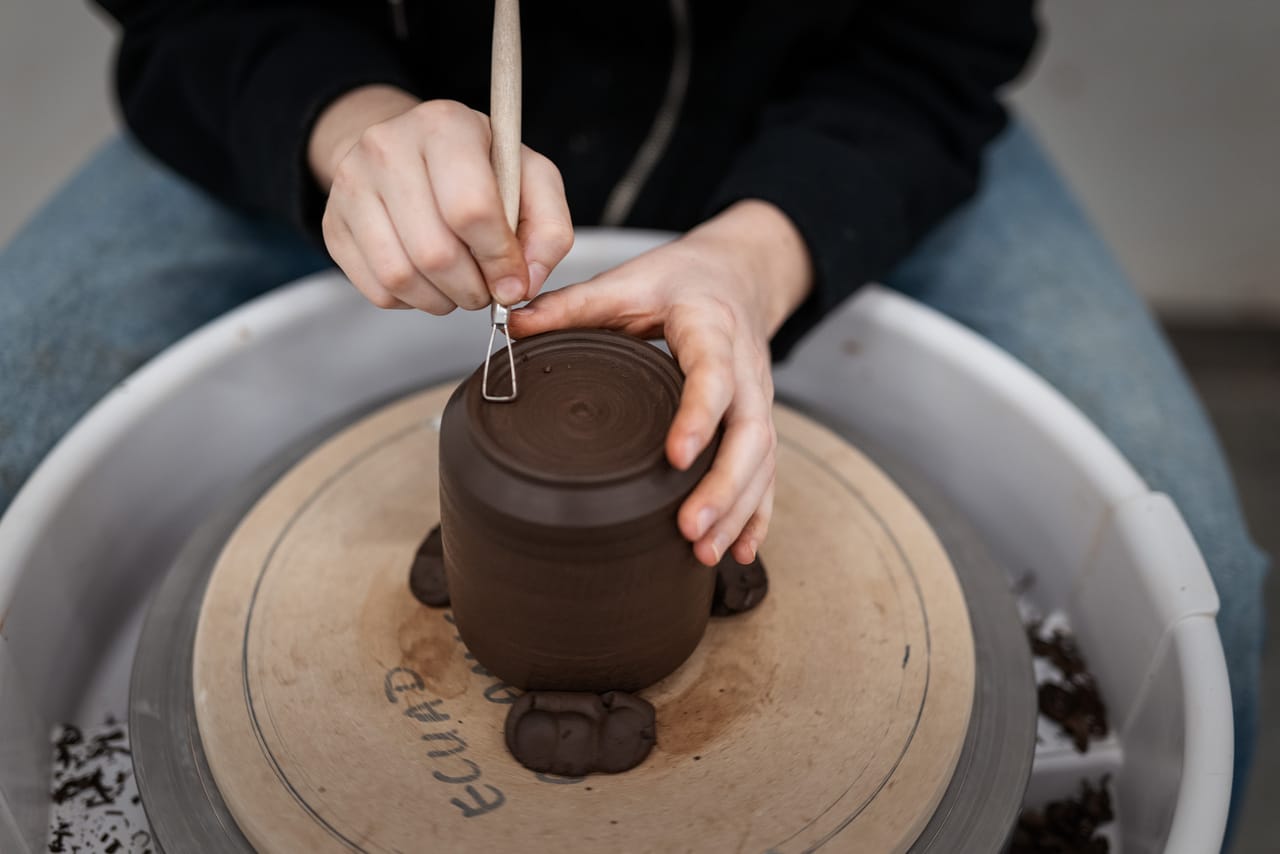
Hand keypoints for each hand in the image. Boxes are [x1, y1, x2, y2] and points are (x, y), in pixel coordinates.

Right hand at [308, 85, 573, 312]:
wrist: (410, 153)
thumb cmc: (480, 169)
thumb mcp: (532, 181)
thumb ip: (549, 230)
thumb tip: (524, 282)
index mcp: (444, 125)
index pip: (470, 209)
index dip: (499, 259)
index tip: (513, 279)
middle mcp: (387, 146)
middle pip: (435, 252)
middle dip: (473, 288)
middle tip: (487, 288)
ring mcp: (351, 185)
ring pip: (401, 276)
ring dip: (443, 300)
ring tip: (461, 286)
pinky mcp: (333, 224)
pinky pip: (378, 289)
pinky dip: (412, 301)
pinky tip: (429, 281)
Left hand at [509, 200, 812, 565]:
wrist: (736, 276)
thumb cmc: (683, 282)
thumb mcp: (629, 280)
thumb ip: (573, 306)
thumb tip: (513, 328)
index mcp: (712, 329)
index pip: (714, 376)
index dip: (700, 416)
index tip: (677, 457)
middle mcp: (746, 369)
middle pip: (751, 434)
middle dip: (724, 487)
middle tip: (689, 529)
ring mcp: (758, 400)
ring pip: (762, 462)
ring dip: (738, 511)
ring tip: (704, 552)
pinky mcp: (758, 424)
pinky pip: (767, 474)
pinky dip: (756, 516)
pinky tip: (738, 552)